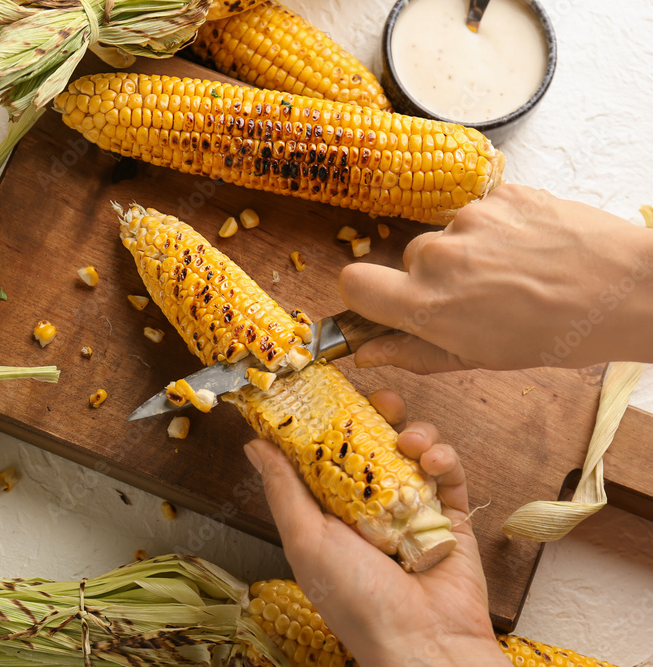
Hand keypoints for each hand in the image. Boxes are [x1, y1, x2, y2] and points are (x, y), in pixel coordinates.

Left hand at [243, 390, 507, 666]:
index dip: (325, 422)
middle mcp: (368, 508)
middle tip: (378, 399)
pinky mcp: (450, 519)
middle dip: (375, 416)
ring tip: (411, 439)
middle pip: (371, 445)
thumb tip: (254, 446)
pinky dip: (444, 458)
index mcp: (328, 512)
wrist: (423, 643)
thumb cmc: (356, 600)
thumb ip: (283, 489)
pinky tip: (434, 459)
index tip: (324, 391)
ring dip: (414, 433)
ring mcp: (411, 511)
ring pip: (411, 453)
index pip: (324, 454)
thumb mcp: (306, 539)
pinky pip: (449, 476)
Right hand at [339, 184, 652, 372]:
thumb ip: (413, 352)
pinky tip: (530, 249)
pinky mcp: (499, 194)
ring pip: (448, 236)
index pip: (353, 283)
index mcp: (426, 305)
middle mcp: (438, 256)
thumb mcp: (478, 358)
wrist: (626, 289)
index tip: (386, 301)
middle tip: (482, 296)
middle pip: (409, 260)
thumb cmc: (555, 334)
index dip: (365, 294)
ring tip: (516, 272)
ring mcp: (469, 220)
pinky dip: (498, 230)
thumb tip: (366, 352)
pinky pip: (481, 213)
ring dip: (470, 253)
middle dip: (436, 277)